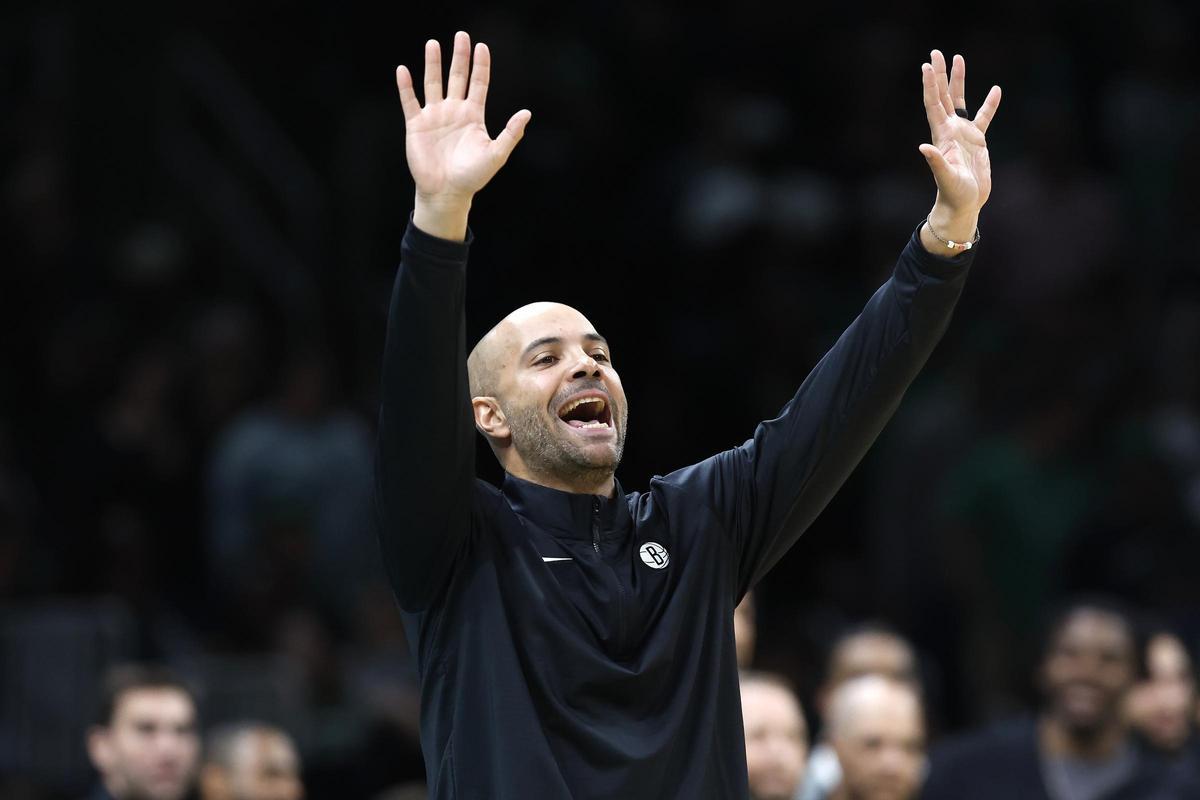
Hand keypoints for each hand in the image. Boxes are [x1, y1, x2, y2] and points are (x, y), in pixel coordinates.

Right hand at [396, 31, 530, 239]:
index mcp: (473, 116)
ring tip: (433, 44)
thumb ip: (511, 133)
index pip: (478, 84)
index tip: (482, 46)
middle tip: (461, 35)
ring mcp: (434, 116)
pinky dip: (406, 86)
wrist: (447, 192)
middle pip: (457, 77)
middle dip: (459, 56)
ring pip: (433, 83)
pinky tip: (403, 70)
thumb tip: (526, 113)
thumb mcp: (496, 154)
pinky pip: (410, 101)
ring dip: (433, 64)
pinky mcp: (416, 125)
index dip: (480, 65)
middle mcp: (454, 111)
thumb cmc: (473, 176)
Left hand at [918, 50, 1001, 240]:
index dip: (930, 85)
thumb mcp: (945, 177)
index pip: (934, 104)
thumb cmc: (953, 194)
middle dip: (940, 74)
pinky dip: (989, 104)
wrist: (963, 204)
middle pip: (944, 96)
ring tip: (959, 58)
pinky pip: (984, 117)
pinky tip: (996, 89)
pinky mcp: (977, 140)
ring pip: (961, 101)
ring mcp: (963, 134)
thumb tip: (923, 147)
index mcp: (942, 136)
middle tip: (938, 53)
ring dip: (959, 81)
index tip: (927, 65)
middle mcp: (950, 130)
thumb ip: (936, 162)